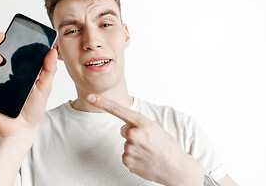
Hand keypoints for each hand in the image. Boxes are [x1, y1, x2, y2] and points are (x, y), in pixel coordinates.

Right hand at [0, 32, 56, 137]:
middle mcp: (7, 69)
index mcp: (22, 66)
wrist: (21, 128)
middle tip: (1, 40)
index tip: (14, 30)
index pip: (15, 46)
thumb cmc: (33, 108)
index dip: (13, 36)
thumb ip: (49, 70)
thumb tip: (52, 50)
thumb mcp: (45, 87)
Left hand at [87, 94, 205, 185]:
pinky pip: (126, 156)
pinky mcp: (127, 161)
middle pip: (123, 130)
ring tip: (148, 152)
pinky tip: (144, 160)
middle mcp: (134, 134)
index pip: (119, 110)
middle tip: (148, 142)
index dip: (103, 103)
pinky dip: (134, 158)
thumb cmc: (167, 146)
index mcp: (143, 123)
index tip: (90, 97)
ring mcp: (130, 148)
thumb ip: (139, 125)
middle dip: (133, 135)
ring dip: (135, 148)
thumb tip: (124, 129)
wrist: (175, 167)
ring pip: (126, 144)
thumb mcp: (155, 128)